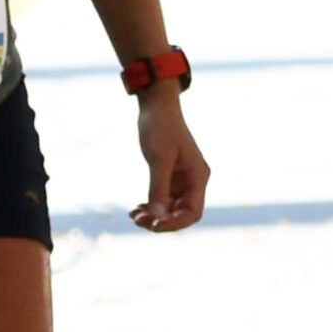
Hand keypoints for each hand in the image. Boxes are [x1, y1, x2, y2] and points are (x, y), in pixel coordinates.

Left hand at [131, 90, 208, 230]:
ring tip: (134, 215)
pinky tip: (136, 209)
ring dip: (153, 216)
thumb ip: (158, 188)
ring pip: (170, 210)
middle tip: (139, 220)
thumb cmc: (161, 127)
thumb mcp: (159, 159)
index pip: (193, 212)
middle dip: (161, 221)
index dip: (176, 224)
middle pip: (181, 215)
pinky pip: (161, 201)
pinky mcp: (169, 178)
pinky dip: (150, 207)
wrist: (156, 106)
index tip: (154, 225)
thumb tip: (157, 216)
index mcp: (198, 176)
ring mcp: (181, 182)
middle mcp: (192, 182)